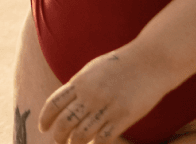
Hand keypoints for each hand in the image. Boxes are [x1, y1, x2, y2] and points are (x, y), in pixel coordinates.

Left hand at [38, 48, 164, 142]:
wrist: (152, 60)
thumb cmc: (124, 63)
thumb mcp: (95, 69)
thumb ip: (80, 85)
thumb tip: (67, 100)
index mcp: (80, 81)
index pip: (53, 104)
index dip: (45, 119)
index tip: (43, 128)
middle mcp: (90, 95)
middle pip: (64, 123)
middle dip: (58, 136)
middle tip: (59, 141)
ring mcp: (106, 106)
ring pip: (80, 135)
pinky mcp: (123, 117)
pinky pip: (102, 139)